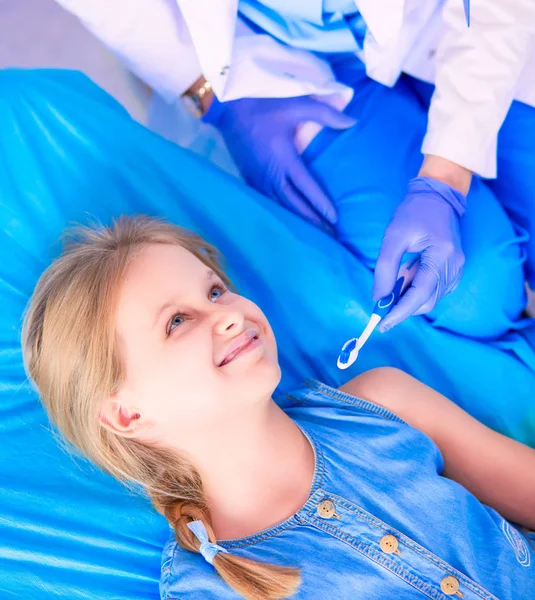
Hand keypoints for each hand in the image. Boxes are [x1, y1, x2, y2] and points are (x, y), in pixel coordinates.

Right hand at [203, 95, 354, 226]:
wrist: (230, 106)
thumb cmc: (265, 104)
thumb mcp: (297, 104)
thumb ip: (326, 114)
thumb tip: (353, 121)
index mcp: (284, 158)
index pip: (307, 187)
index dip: (321, 204)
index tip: (334, 218)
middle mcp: (271, 174)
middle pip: (294, 204)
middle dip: (312, 220)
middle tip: (328, 235)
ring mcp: (258, 178)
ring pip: (279, 206)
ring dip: (296, 220)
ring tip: (312, 234)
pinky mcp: (249, 178)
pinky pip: (266, 201)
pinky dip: (279, 212)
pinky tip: (288, 221)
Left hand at [373, 176, 466, 330]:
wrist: (437, 197)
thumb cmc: (413, 213)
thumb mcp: (393, 237)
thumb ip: (385, 268)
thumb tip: (378, 298)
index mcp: (442, 256)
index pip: (420, 294)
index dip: (400, 313)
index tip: (382, 325)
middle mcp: (454, 266)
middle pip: (427, 301)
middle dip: (403, 308)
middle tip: (380, 307)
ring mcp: (457, 269)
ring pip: (431, 298)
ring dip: (409, 299)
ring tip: (394, 282)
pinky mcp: (454, 269)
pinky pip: (435, 290)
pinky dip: (417, 292)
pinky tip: (405, 279)